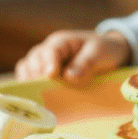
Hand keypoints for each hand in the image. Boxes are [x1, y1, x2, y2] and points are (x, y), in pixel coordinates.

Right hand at [15, 30, 130, 84]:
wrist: (110, 52)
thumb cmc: (104, 49)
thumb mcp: (99, 52)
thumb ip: (86, 63)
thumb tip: (69, 77)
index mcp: (62, 41)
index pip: (50, 51)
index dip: (49, 63)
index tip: (51, 75)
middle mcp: (49, 50)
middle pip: (33, 59)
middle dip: (37, 74)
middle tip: (46, 88)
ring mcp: (45, 62)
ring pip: (27, 68)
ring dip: (30, 81)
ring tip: (39, 93)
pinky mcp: (46, 74)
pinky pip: (30, 78)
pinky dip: (30, 86)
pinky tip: (38, 97)